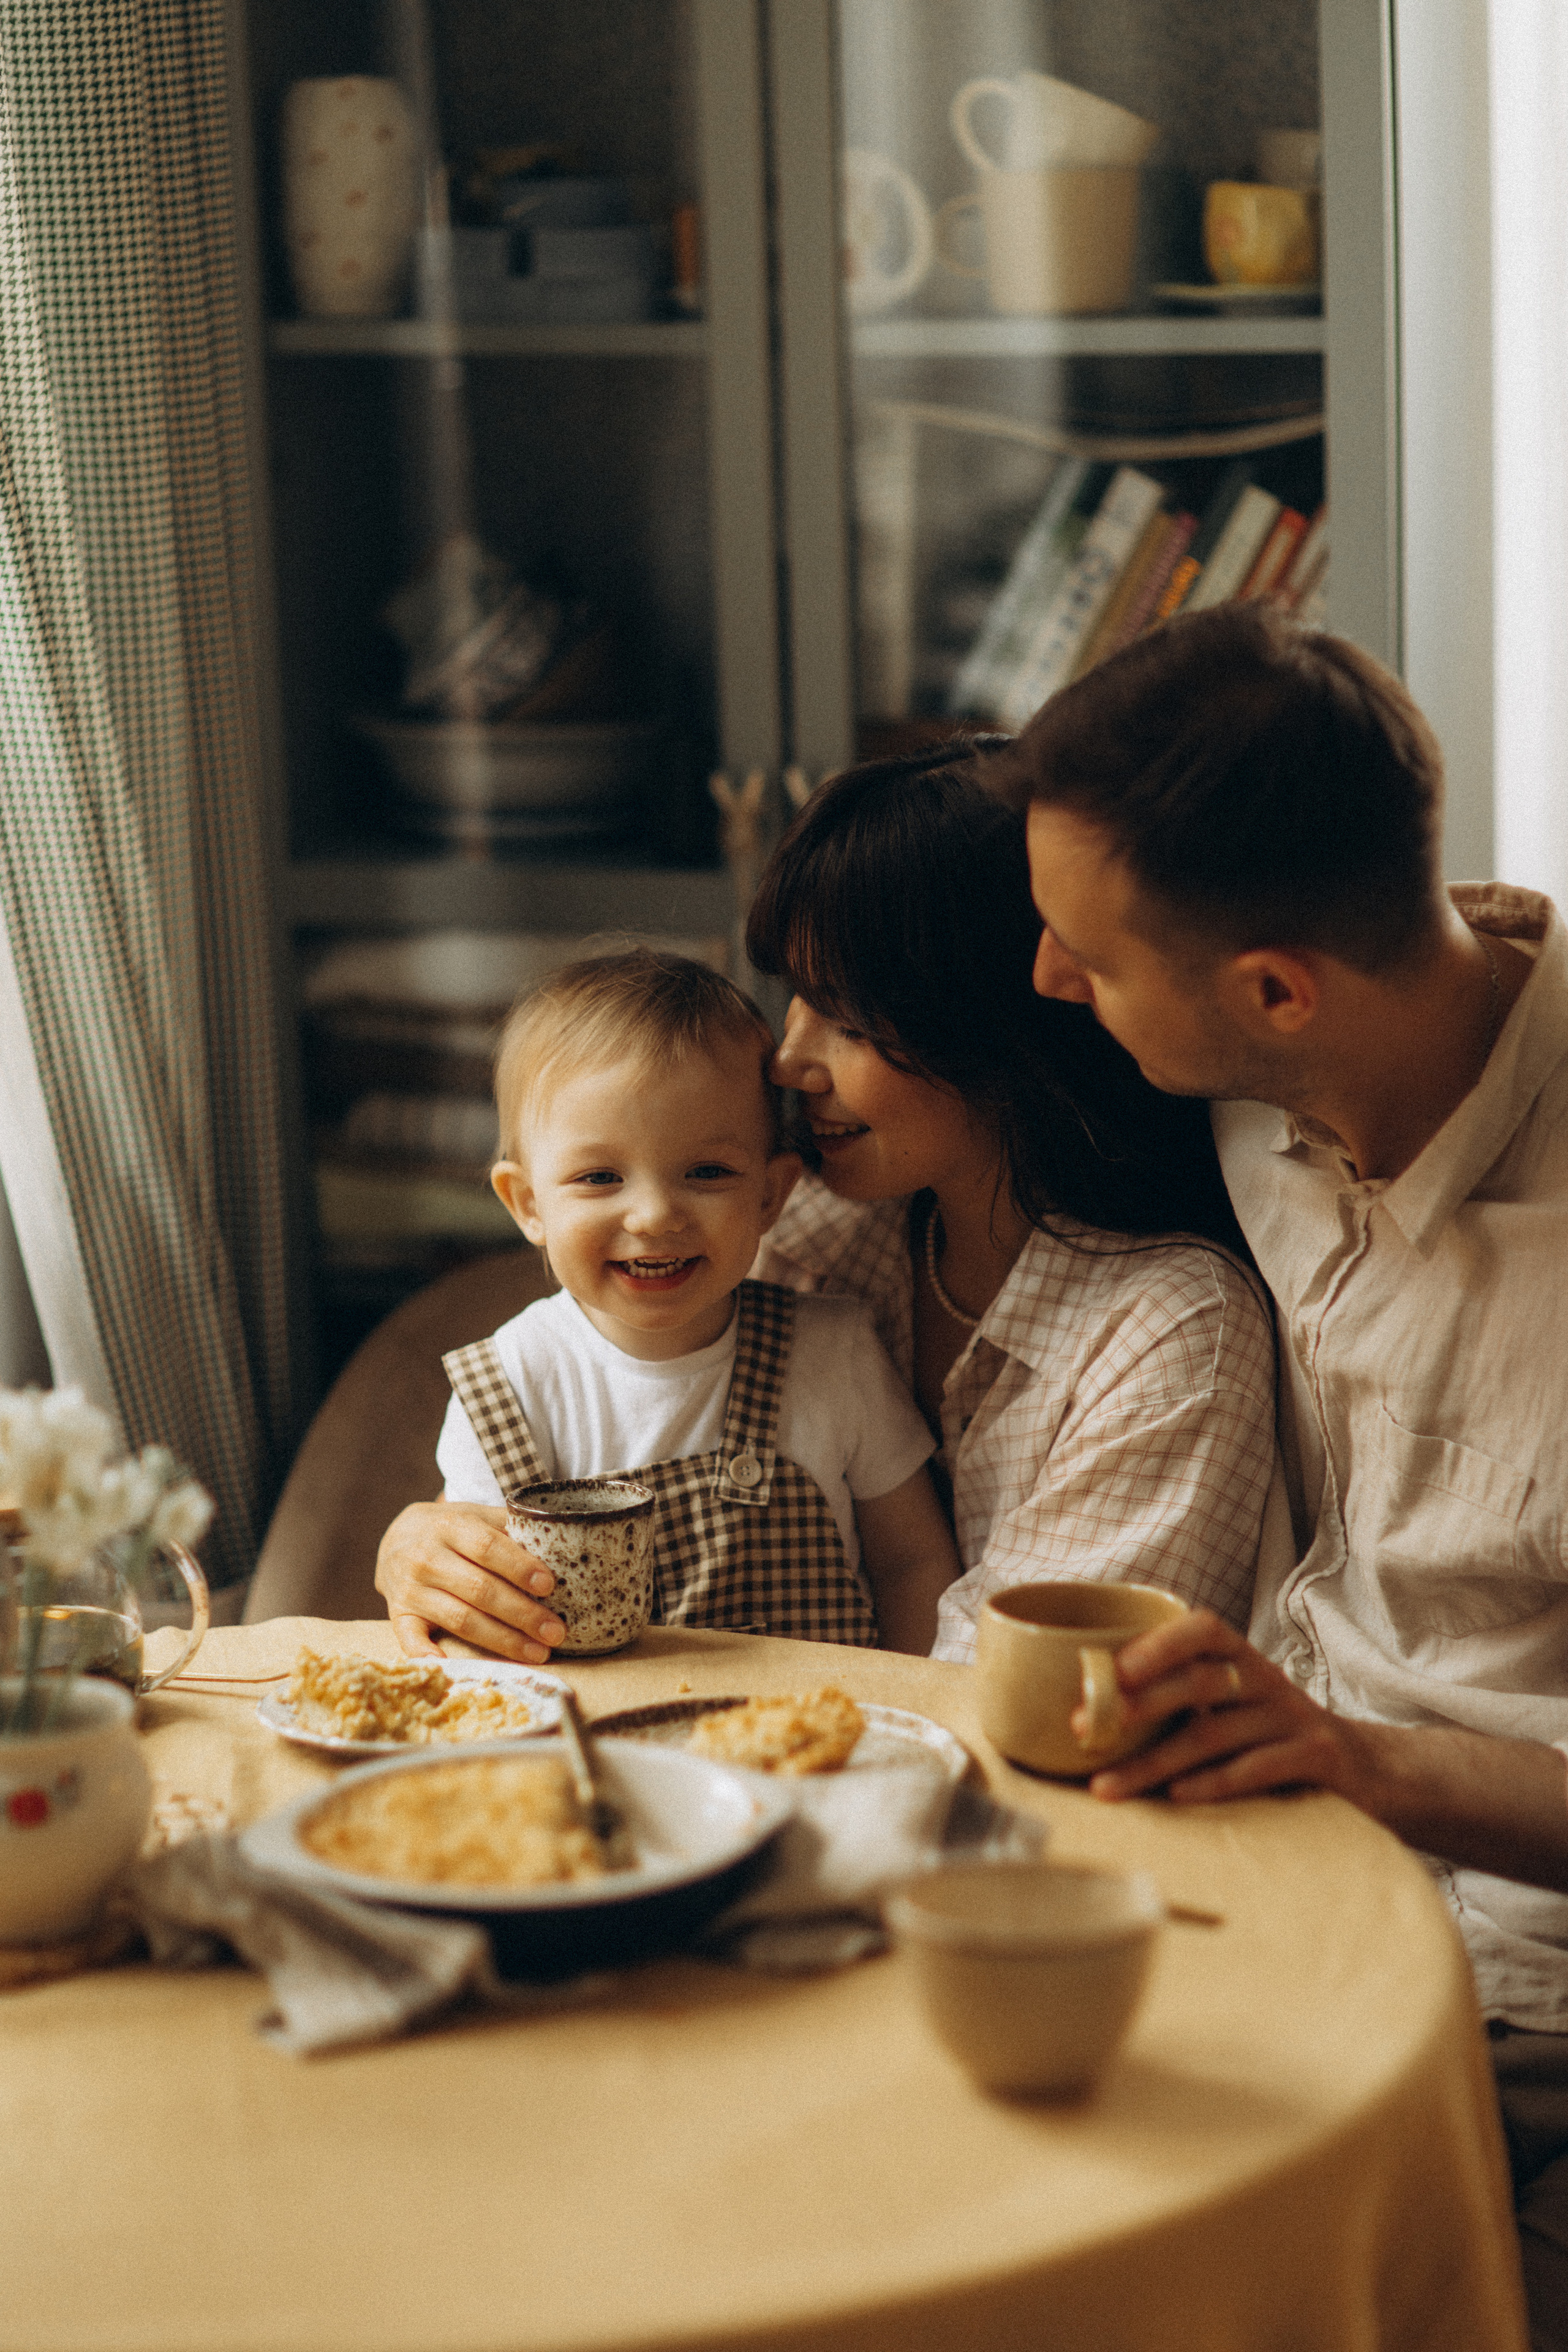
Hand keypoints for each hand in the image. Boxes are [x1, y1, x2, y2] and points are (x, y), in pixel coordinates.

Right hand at [374, 1500, 565, 1663]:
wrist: (397, 1538)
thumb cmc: (451, 1530)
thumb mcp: (476, 1515)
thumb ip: (509, 1526)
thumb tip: (556, 1543)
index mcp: (450, 1526)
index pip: (487, 1547)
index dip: (519, 1567)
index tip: (549, 1585)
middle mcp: (427, 1557)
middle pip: (480, 1589)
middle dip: (522, 1613)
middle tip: (555, 1631)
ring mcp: (411, 1589)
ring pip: (460, 1619)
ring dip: (502, 1640)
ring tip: (538, 1652)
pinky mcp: (399, 1614)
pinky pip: (410, 1639)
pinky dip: (428, 1655)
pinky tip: (454, 1666)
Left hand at [1076, 1607, 1375, 1807]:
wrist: (1364, 1769)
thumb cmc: (1269, 1735)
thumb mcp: (1232, 1705)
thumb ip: (1178, 1698)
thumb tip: (1087, 1709)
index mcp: (1241, 1658)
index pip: (1203, 1628)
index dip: (1158, 1643)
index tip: (1113, 1669)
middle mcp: (1267, 1679)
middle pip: (1200, 1681)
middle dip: (1139, 1704)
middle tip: (1084, 1727)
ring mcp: (1293, 1718)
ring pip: (1215, 1734)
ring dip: (1153, 1762)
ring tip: (1106, 1786)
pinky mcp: (1315, 1758)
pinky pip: (1256, 1768)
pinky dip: (1211, 1783)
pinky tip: (1174, 1797)